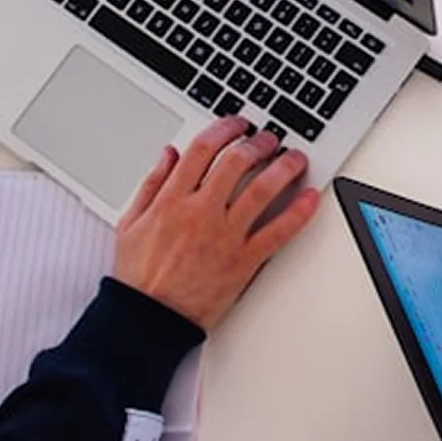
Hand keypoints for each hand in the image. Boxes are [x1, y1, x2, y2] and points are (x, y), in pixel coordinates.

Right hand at [115, 116, 318, 329]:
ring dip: (284, 167)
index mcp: (173, 200)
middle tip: (270, 139)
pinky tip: (310, 198)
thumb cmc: (140, 276)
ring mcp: (225, 236)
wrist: (151, 317)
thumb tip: (169, 153)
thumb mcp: (131, 222)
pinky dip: (299, 212)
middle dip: (258, 142)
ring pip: (262, 190)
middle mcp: (201, 212)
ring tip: (295, 158)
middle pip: (237, 161)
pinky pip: (278, 232)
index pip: (203, 149)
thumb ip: (152, 183)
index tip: (237, 124)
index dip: (225, 128)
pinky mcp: (244, 260)